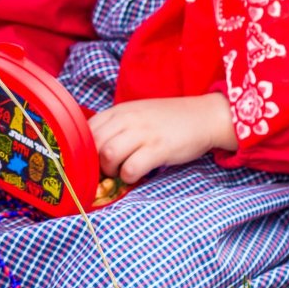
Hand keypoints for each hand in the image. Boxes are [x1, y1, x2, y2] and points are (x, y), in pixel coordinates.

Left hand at [88, 94, 236, 183]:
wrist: (203, 116)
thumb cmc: (168, 120)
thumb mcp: (137, 114)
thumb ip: (116, 126)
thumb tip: (94, 150)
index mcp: (119, 110)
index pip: (87, 129)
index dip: (84, 150)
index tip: (92, 161)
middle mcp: (128, 119)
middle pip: (94, 144)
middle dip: (96, 163)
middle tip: (108, 170)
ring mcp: (143, 133)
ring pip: (108, 154)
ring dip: (111, 170)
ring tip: (121, 171)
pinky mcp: (158, 149)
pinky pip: (131, 168)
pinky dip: (129, 177)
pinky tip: (137, 174)